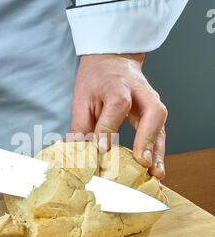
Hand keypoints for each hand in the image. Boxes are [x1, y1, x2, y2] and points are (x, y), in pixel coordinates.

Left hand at [69, 54, 167, 178]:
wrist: (113, 62)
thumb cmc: (96, 81)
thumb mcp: (82, 98)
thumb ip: (80, 125)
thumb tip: (76, 153)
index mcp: (117, 85)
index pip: (116, 106)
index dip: (109, 128)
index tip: (102, 149)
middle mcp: (140, 92)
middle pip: (152, 112)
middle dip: (147, 138)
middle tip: (141, 161)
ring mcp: (152, 102)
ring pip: (160, 126)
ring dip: (159, 152)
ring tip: (156, 174)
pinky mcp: (155, 114)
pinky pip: (160, 134)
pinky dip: (159, 153)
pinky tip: (156, 170)